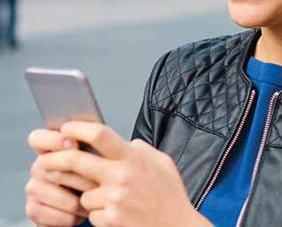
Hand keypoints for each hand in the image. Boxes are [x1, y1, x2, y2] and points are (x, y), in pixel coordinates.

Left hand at [36, 122, 211, 226]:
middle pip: (76, 161)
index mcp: (133, 158)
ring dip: (89, 196)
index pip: (100, 135)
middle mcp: (121, 176)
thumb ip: (140, 149)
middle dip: (55, 158)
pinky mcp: (110, 220)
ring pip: (83, 194)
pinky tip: (117, 212)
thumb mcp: (161, 161)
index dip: (79, 129)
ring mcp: (114, 200)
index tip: (67, 128)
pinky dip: (99, 213)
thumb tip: (124, 142)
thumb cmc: (170, 195)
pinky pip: (91, 214)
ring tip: (111, 197)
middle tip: (46, 159)